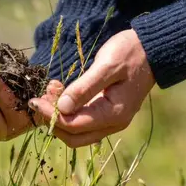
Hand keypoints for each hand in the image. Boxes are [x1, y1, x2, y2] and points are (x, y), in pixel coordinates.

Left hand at [28, 29, 154, 147]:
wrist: (152, 49)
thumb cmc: (130, 53)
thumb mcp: (107, 66)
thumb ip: (84, 88)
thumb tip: (61, 108)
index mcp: (113, 114)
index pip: (74, 125)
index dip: (51, 115)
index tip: (34, 100)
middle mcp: (112, 123)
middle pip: (74, 136)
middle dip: (52, 121)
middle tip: (39, 99)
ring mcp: (110, 120)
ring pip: (76, 130)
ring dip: (58, 114)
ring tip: (50, 89)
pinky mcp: (106, 112)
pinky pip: (82, 119)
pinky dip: (67, 109)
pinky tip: (59, 89)